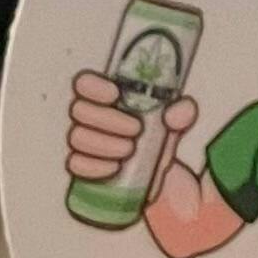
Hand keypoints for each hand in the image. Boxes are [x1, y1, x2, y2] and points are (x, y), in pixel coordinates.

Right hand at [67, 75, 196, 185]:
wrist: (158, 174)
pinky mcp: (83, 167)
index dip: (94, 86)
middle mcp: (89, 117)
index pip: (85, 83)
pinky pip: (75, 164)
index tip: (116, 93)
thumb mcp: (176, 122)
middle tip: (137, 130)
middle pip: (79, 110)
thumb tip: (174, 114)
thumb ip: (182, 112)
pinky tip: (115, 168)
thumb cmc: (160, 137)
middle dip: (108, 120)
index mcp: (107, 97)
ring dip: (104, 143)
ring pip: (77, 137)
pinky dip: (94, 166)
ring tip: (130, 150)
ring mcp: (84, 142)